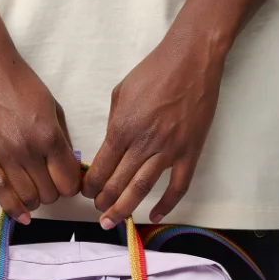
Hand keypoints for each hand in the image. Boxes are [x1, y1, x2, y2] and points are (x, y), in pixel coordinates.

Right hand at [0, 49, 81, 222]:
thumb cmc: (21, 82)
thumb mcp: (53, 106)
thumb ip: (62, 139)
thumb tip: (69, 167)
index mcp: (49, 135)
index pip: (68, 180)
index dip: (71, 186)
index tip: (67, 183)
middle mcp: (28, 149)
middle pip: (49, 194)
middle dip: (53, 193)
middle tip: (49, 185)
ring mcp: (4, 155)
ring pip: (27, 198)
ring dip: (34, 201)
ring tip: (34, 195)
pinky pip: (0, 193)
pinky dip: (13, 209)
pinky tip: (21, 215)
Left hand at [82, 31, 225, 227]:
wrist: (192, 58)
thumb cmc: (154, 71)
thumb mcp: (121, 93)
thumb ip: (114, 124)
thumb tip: (110, 148)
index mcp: (123, 128)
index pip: (101, 167)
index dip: (90, 185)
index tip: (86, 193)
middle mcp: (144, 142)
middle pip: (118, 183)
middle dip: (103, 202)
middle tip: (98, 211)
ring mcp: (169, 149)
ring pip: (142, 189)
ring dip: (125, 208)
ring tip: (113, 221)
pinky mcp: (190, 151)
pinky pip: (178, 186)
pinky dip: (167, 204)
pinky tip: (155, 215)